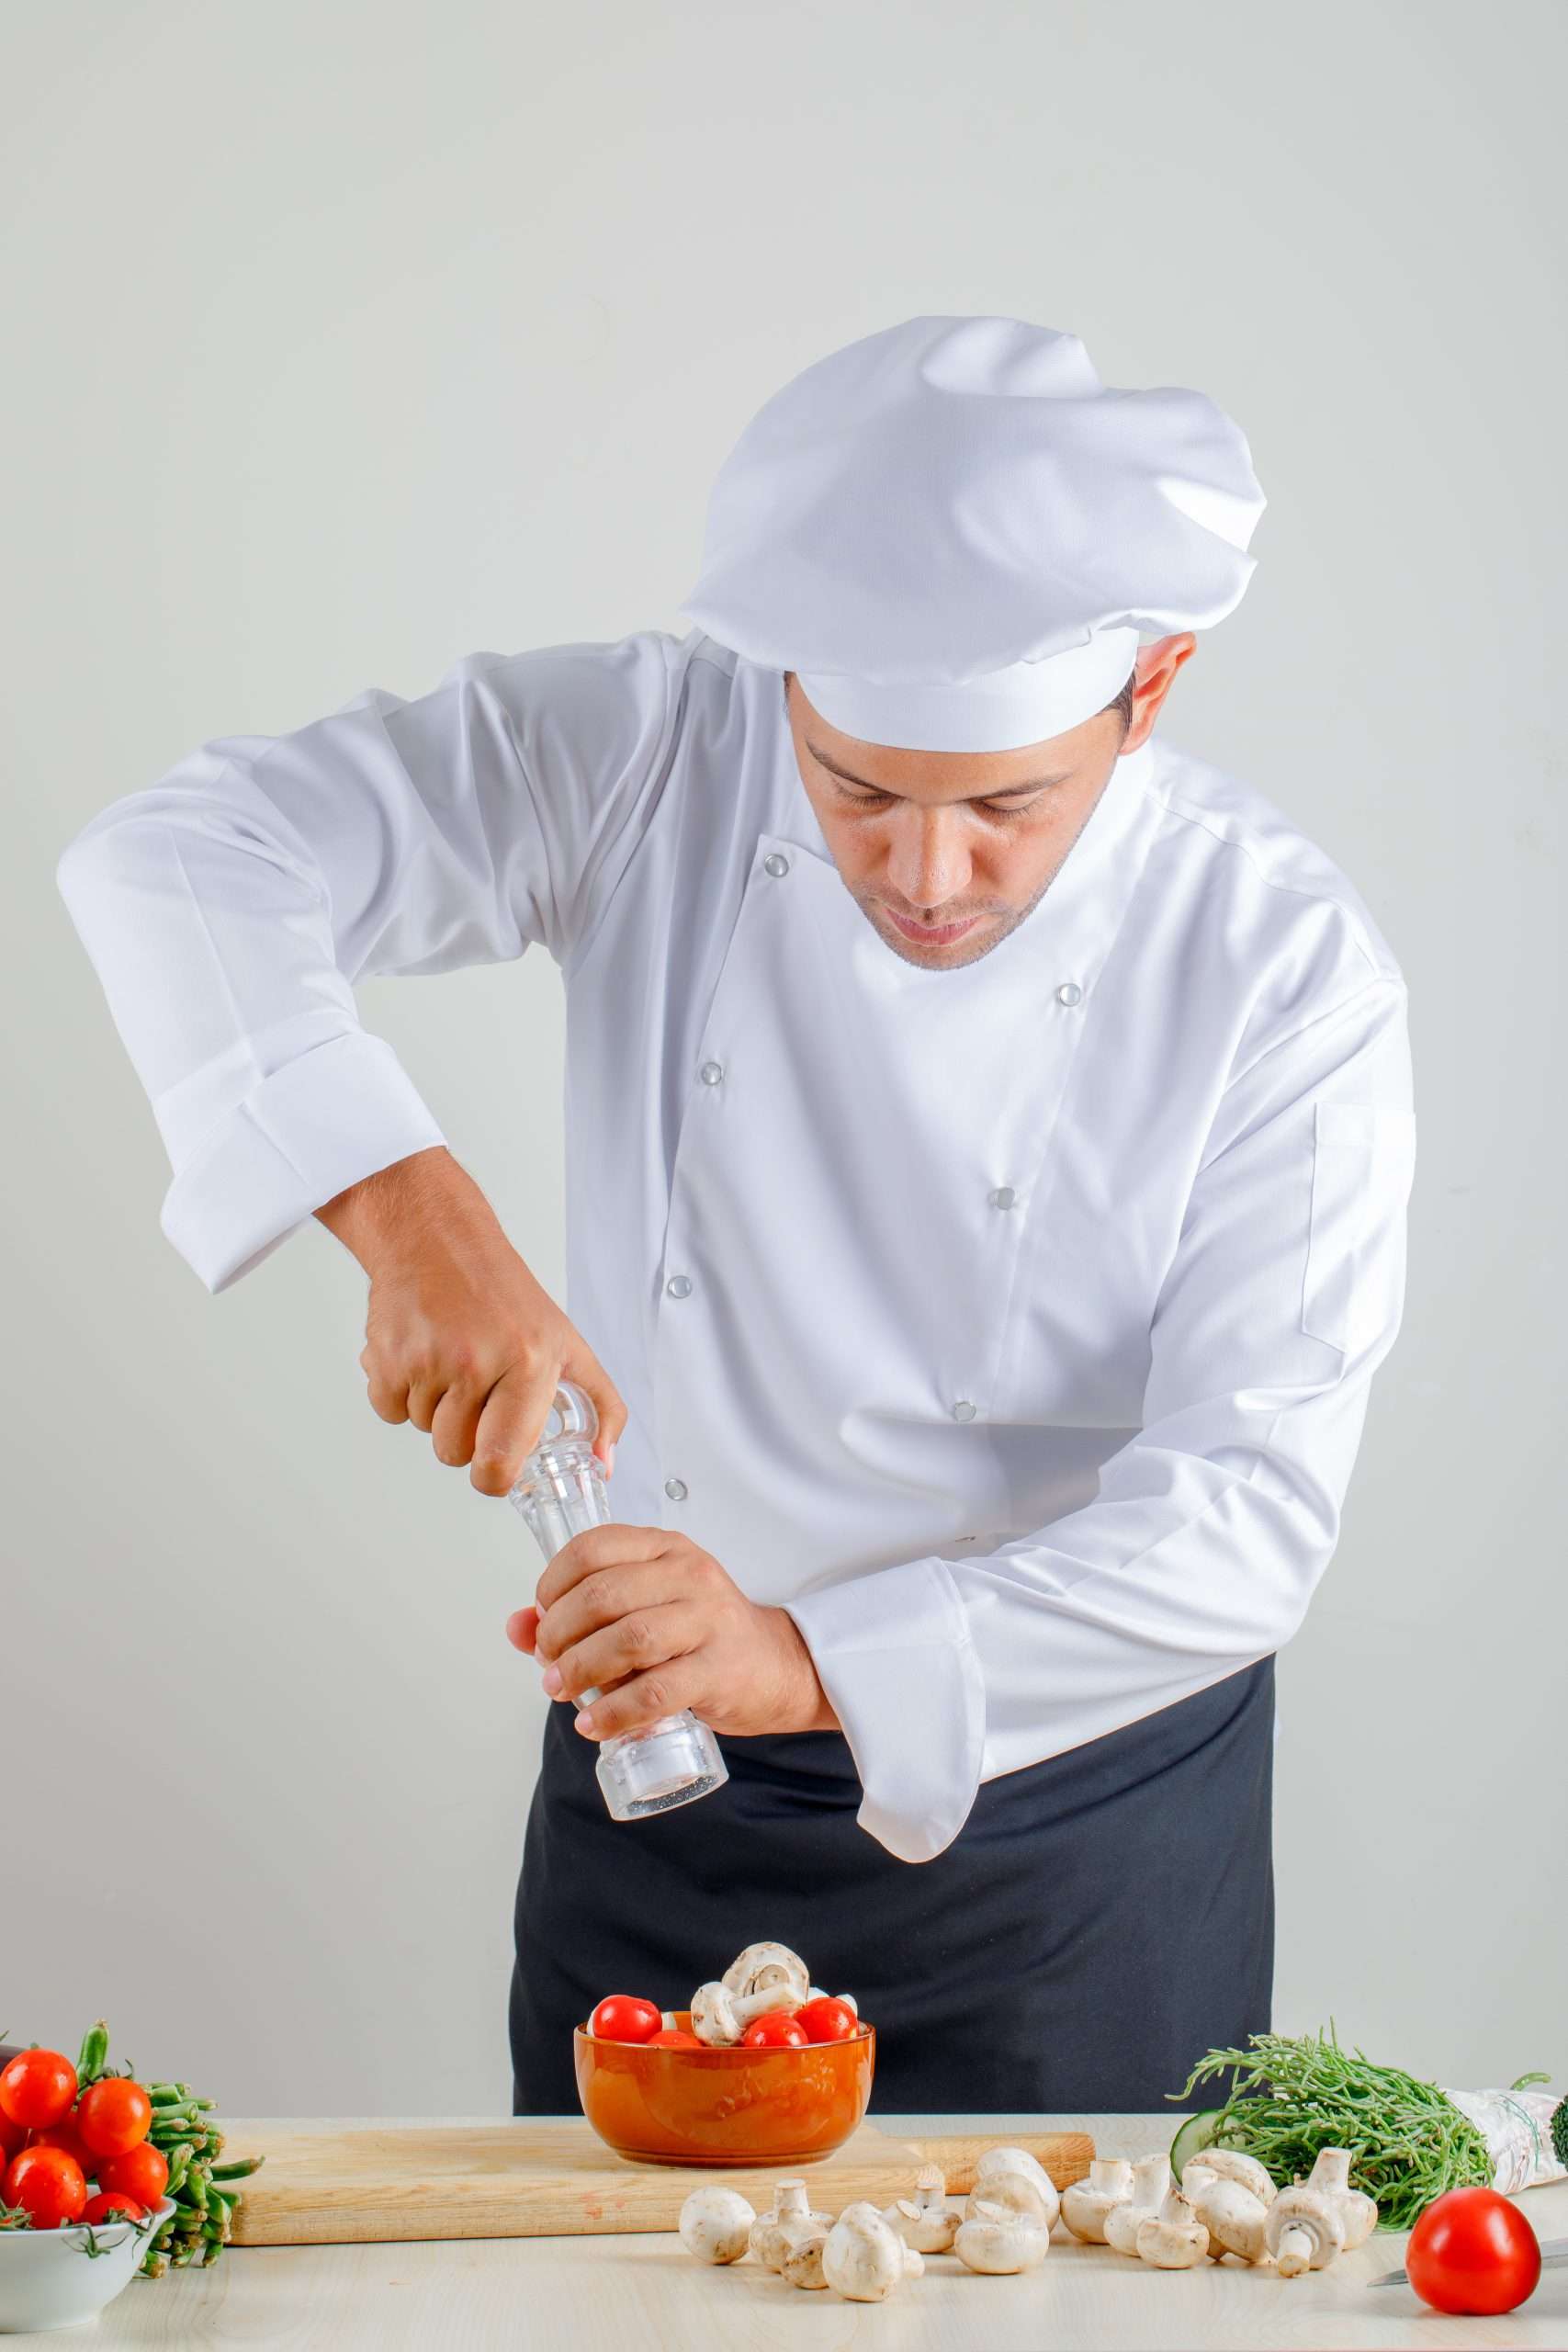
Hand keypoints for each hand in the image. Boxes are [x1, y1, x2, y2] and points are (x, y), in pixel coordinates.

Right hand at [315, 1146, 625, 1491]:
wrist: (437, 1241)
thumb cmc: (503, 1294)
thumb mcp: (567, 1344)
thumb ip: (599, 1406)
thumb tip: (603, 1463)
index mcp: (528, 1364)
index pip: (499, 1462)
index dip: (493, 1474)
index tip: (493, 1463)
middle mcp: (476, 1364)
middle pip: (454, 1453)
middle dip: (462, 1433)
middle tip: (476, 1390)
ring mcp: (427, 1361)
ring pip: (422, 1430)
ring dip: (432, 1407)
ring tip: (450, 1361)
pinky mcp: (386, 1358)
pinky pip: (388, 1410)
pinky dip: (399, 1393)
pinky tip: (420, 1357)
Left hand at [509, 1526, 839, 1740]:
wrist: (774, 1666)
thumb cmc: (697, 1635)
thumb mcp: (642, 1607)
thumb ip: (578, 1614)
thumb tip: (517, 1627)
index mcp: (664, 1548)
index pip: (592, 1548)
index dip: (552, 1585)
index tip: (543, 1618)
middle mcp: (688, 1574)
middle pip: (602, 1596)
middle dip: (559, 1634)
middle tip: (548, 1664)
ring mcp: (708, 1620)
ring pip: (627, 1640)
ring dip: (580, 1671)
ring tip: (562, 1692)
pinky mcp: (719, 1669)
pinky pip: (655, 1692)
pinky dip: (614, 1712)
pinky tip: (594, 1724)